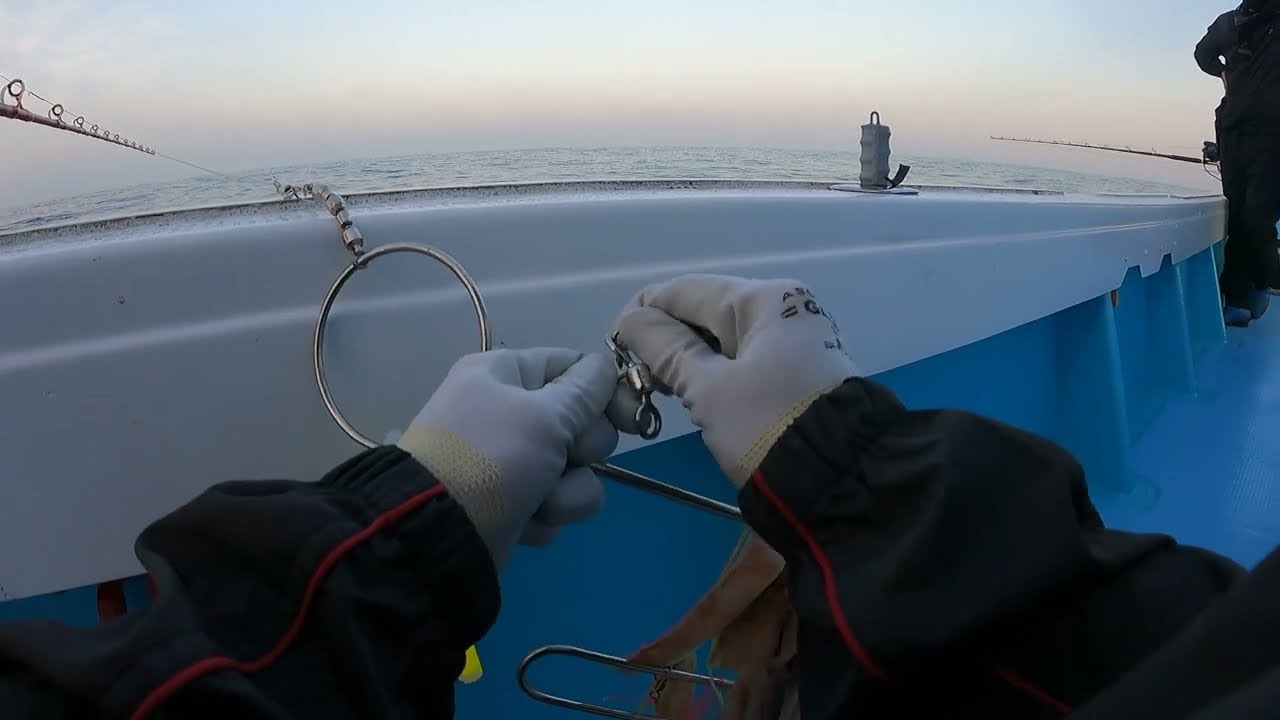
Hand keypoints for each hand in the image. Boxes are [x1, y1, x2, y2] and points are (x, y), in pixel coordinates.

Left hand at [396, 348, 618, 567]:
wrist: (437, 534)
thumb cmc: (491, 459)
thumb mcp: (544, 417)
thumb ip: (585, 392)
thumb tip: (605, 366)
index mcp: (504, 373)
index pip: (572, 364)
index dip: (607, 390)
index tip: (632, 418)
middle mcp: (506, 410)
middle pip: (581, 420)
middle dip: (582, 449)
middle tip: (565, 457)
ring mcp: (509, 459)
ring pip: (575, 469)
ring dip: (567, 491)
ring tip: (540, 502)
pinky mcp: (512, 502)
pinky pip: (555, 501)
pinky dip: (545, 515)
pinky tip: (523, 524)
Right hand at [615, 275, 857, 484]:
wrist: (842, 482)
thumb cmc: (768, 427)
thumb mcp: (709, 389)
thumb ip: (666, 349)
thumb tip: (633, 319)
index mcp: (764, 299)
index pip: (686, 291)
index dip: (642, 313)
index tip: (614, 349)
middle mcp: (784, 308)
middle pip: (706, 311)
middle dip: (667, 340)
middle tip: (638, 380)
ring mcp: (796, 340)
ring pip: (724, 338)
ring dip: (689, 360)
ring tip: (661, 392)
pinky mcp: (799, 371)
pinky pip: (744, 359)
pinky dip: (716, 373)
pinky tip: (695, 395)